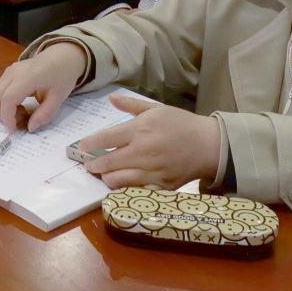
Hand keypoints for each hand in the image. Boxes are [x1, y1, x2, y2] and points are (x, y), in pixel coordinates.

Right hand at [0, 44, 84, 130]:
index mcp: (28, 77)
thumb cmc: (62, 76)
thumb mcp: (59, 98)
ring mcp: (9, 70)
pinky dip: (5, 102)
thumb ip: (44, 114)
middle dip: (3, 115)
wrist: (61, 56)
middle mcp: (14, 72)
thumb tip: (30, 128)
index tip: (14, 130)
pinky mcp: (8, 72)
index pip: (8, 99)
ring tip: (23, 111)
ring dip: (3, 109)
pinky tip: (21, 103)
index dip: (8, 117)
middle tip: (20, 121)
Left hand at [79, 96, 223, 189]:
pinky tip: (123, 183)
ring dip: (107, 177)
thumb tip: (111, 99)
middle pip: (107, 163)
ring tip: (105, 173)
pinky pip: (134, 191)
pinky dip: (125, 188)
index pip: (105, 139)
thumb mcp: (157, 109)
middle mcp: (143, 152)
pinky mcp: (159, 187)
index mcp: (140, 130)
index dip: (89, 144)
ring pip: (117, 180)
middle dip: (93, 164)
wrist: (208, 146)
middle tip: (89, 164)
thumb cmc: (181, 124)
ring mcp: (151, 171)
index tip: (83, 147)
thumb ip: (132, 106)